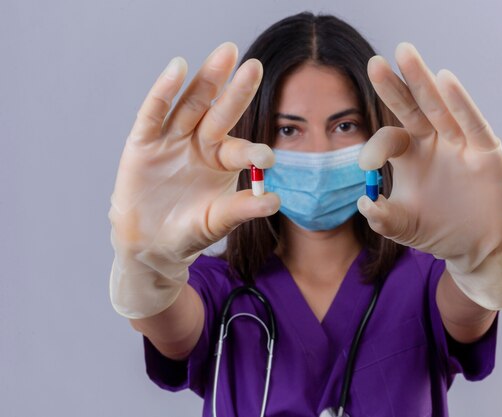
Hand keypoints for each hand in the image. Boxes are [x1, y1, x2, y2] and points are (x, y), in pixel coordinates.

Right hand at [109, 43, 278, 317]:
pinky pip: (155, 112)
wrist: (150, 244)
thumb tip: (274, 201)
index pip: (239, 149)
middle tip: (254, 66)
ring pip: (191, 104)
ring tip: (226, 53)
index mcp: (222, 161)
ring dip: (207, 79)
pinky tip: (178, 68)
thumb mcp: (216, 222)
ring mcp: (172, 139)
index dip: (251, 152)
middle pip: (220, 112)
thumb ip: (241, 210)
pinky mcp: (144, 142)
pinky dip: (164, 91)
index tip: (266, 158)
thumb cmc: (188, 231)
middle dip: (236, 90)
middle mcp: (200, 144)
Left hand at [358, 43, 501, 308]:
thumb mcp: (404, 227)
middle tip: (374, 62)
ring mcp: (460, 144)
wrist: (476, 249)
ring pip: (440, 107)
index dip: (377, 145)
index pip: (390, 137)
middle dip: (395, 85)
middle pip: (412, 107)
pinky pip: (473, 124)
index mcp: (410, 155)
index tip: (368, 164)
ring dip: (422, 81)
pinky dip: (460, 103)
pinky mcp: (486, 152)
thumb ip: (383, 218)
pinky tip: (445, 80)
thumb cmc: (437, 232)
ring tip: (405, 53)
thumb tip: (363, 204)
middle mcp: (433, 142)